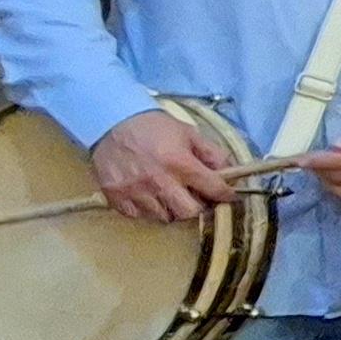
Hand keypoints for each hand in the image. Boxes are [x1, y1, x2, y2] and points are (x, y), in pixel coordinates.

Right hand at [94, 106, 237, 224]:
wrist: (111, 122)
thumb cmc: (152, 127)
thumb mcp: (188, 133)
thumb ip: (211, 153)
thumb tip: (229, 171)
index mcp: (179, 162)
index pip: (213, 188)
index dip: (225, 194)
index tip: (228, 195)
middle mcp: (158, 180)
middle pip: (189, 212)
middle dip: (197, 206)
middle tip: (194, 197)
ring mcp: (136, 191)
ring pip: (164, 217)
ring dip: (171, 209)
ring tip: (169, 194)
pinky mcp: (116, 197)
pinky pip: (138, 216)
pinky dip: (147, 210)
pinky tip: (148, 195)